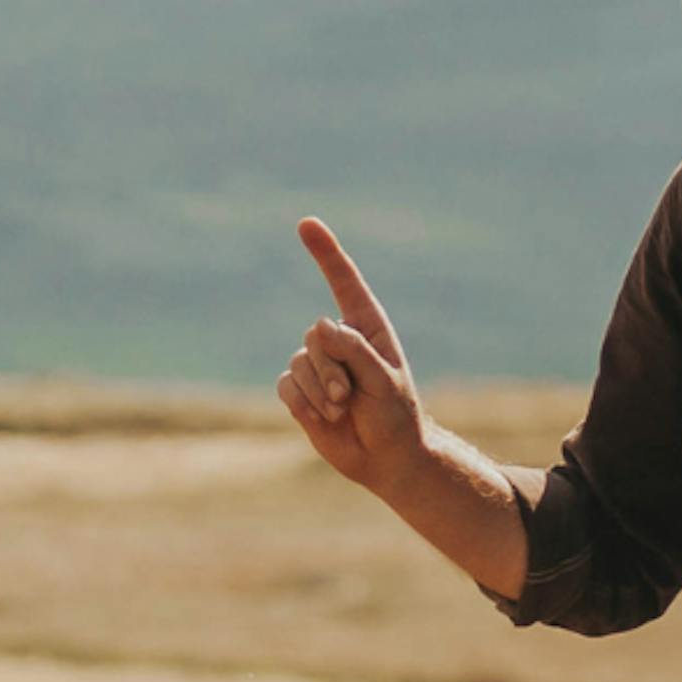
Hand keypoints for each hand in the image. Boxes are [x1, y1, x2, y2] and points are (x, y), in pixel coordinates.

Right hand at [278, 218, 427, 489]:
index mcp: (367, 327)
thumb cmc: (394, 416)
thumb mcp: (384, 380)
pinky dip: (304, 405)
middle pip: (315, 336)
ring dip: (320, 392)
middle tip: (351, 397)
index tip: (306, 224)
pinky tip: (325, 418)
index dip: (325, 253)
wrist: (384, 458)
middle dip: (331, 370)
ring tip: (343, 409)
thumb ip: (354, 349)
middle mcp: (338, 340)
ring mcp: (316, 365)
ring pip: (299, 363)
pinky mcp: (299, 390)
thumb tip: (319, 325)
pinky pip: (286, 386)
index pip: (343, 282)